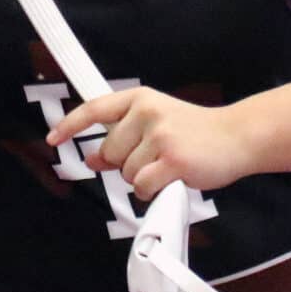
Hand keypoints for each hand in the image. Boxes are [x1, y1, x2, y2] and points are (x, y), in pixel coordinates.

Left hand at [46, 88, 249, 197]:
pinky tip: (171, 180)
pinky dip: (152, 191)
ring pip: (126, 173)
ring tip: (169, 166)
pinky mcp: (173, 160)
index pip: (94, 109)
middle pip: (110, 152)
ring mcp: (160, 136)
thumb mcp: (155, 125)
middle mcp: (146, 113)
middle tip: (156, 158)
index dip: (70, 125)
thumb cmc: (195, 133)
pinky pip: (142, 186)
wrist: (237, 137)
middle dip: (127, 163)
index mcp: (139, 100)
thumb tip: (90, 157)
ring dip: (143, 178)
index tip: (53, 139)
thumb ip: (122, 139)